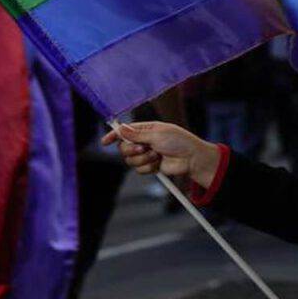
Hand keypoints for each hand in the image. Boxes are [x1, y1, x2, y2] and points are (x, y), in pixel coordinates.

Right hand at [101, 121, 219, 186]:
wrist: (192, 159)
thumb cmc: (179, 142)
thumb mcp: (157, 134)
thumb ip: (137, 134)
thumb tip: (121, 129)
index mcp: (146, 129)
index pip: (125, 131)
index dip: (114, 136)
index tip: (105, 142)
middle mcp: (144, 141)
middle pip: (124, 148)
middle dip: (131, 149)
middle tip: (144, 148)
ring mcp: (147, 154)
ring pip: (130, 160)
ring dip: (143, 159)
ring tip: (157, 155)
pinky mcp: (150, 166)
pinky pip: (139, 169)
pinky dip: (148, 167)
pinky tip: (159, 163)